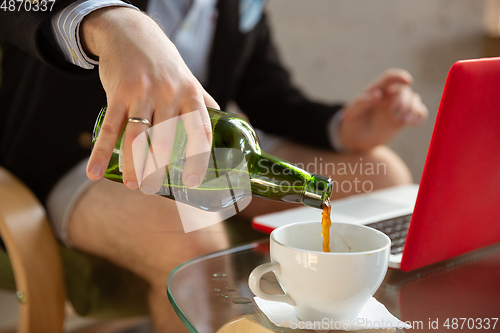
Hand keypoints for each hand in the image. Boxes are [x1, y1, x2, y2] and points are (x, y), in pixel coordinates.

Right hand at [82, 7, 218, 192]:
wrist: (132, 34)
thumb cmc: (165, 65)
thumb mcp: (189, 81)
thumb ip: (203, 105)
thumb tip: (221, 131)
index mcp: (191, 95)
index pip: (200, 132)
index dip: (198, 160)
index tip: (192, 182)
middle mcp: (170, 94)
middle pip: (166, 141)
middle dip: (159, 169)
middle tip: (153, 187)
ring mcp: (143, 93)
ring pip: (138, 139)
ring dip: (135, 167)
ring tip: (133, 185)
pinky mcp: (119, 92)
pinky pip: (111, 128)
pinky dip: (101, 153)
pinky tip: (95, 173)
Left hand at [339, 69, 427, 151]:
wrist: (355, 138)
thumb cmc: (352, 122)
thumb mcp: (352, 113)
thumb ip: (362, 102)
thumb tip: (378, 94)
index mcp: (376, 90)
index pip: (389, 78)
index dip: (399, 77)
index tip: (408, 80)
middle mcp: (389, 96)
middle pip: (404, 91)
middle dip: (405, 99)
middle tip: (400, 110)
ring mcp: (397, 108)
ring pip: (414, 100)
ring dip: (415, 108)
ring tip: (406, 121)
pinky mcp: (403, 119)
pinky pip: (418, 113)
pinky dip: (420, 116)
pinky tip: (414, 123)